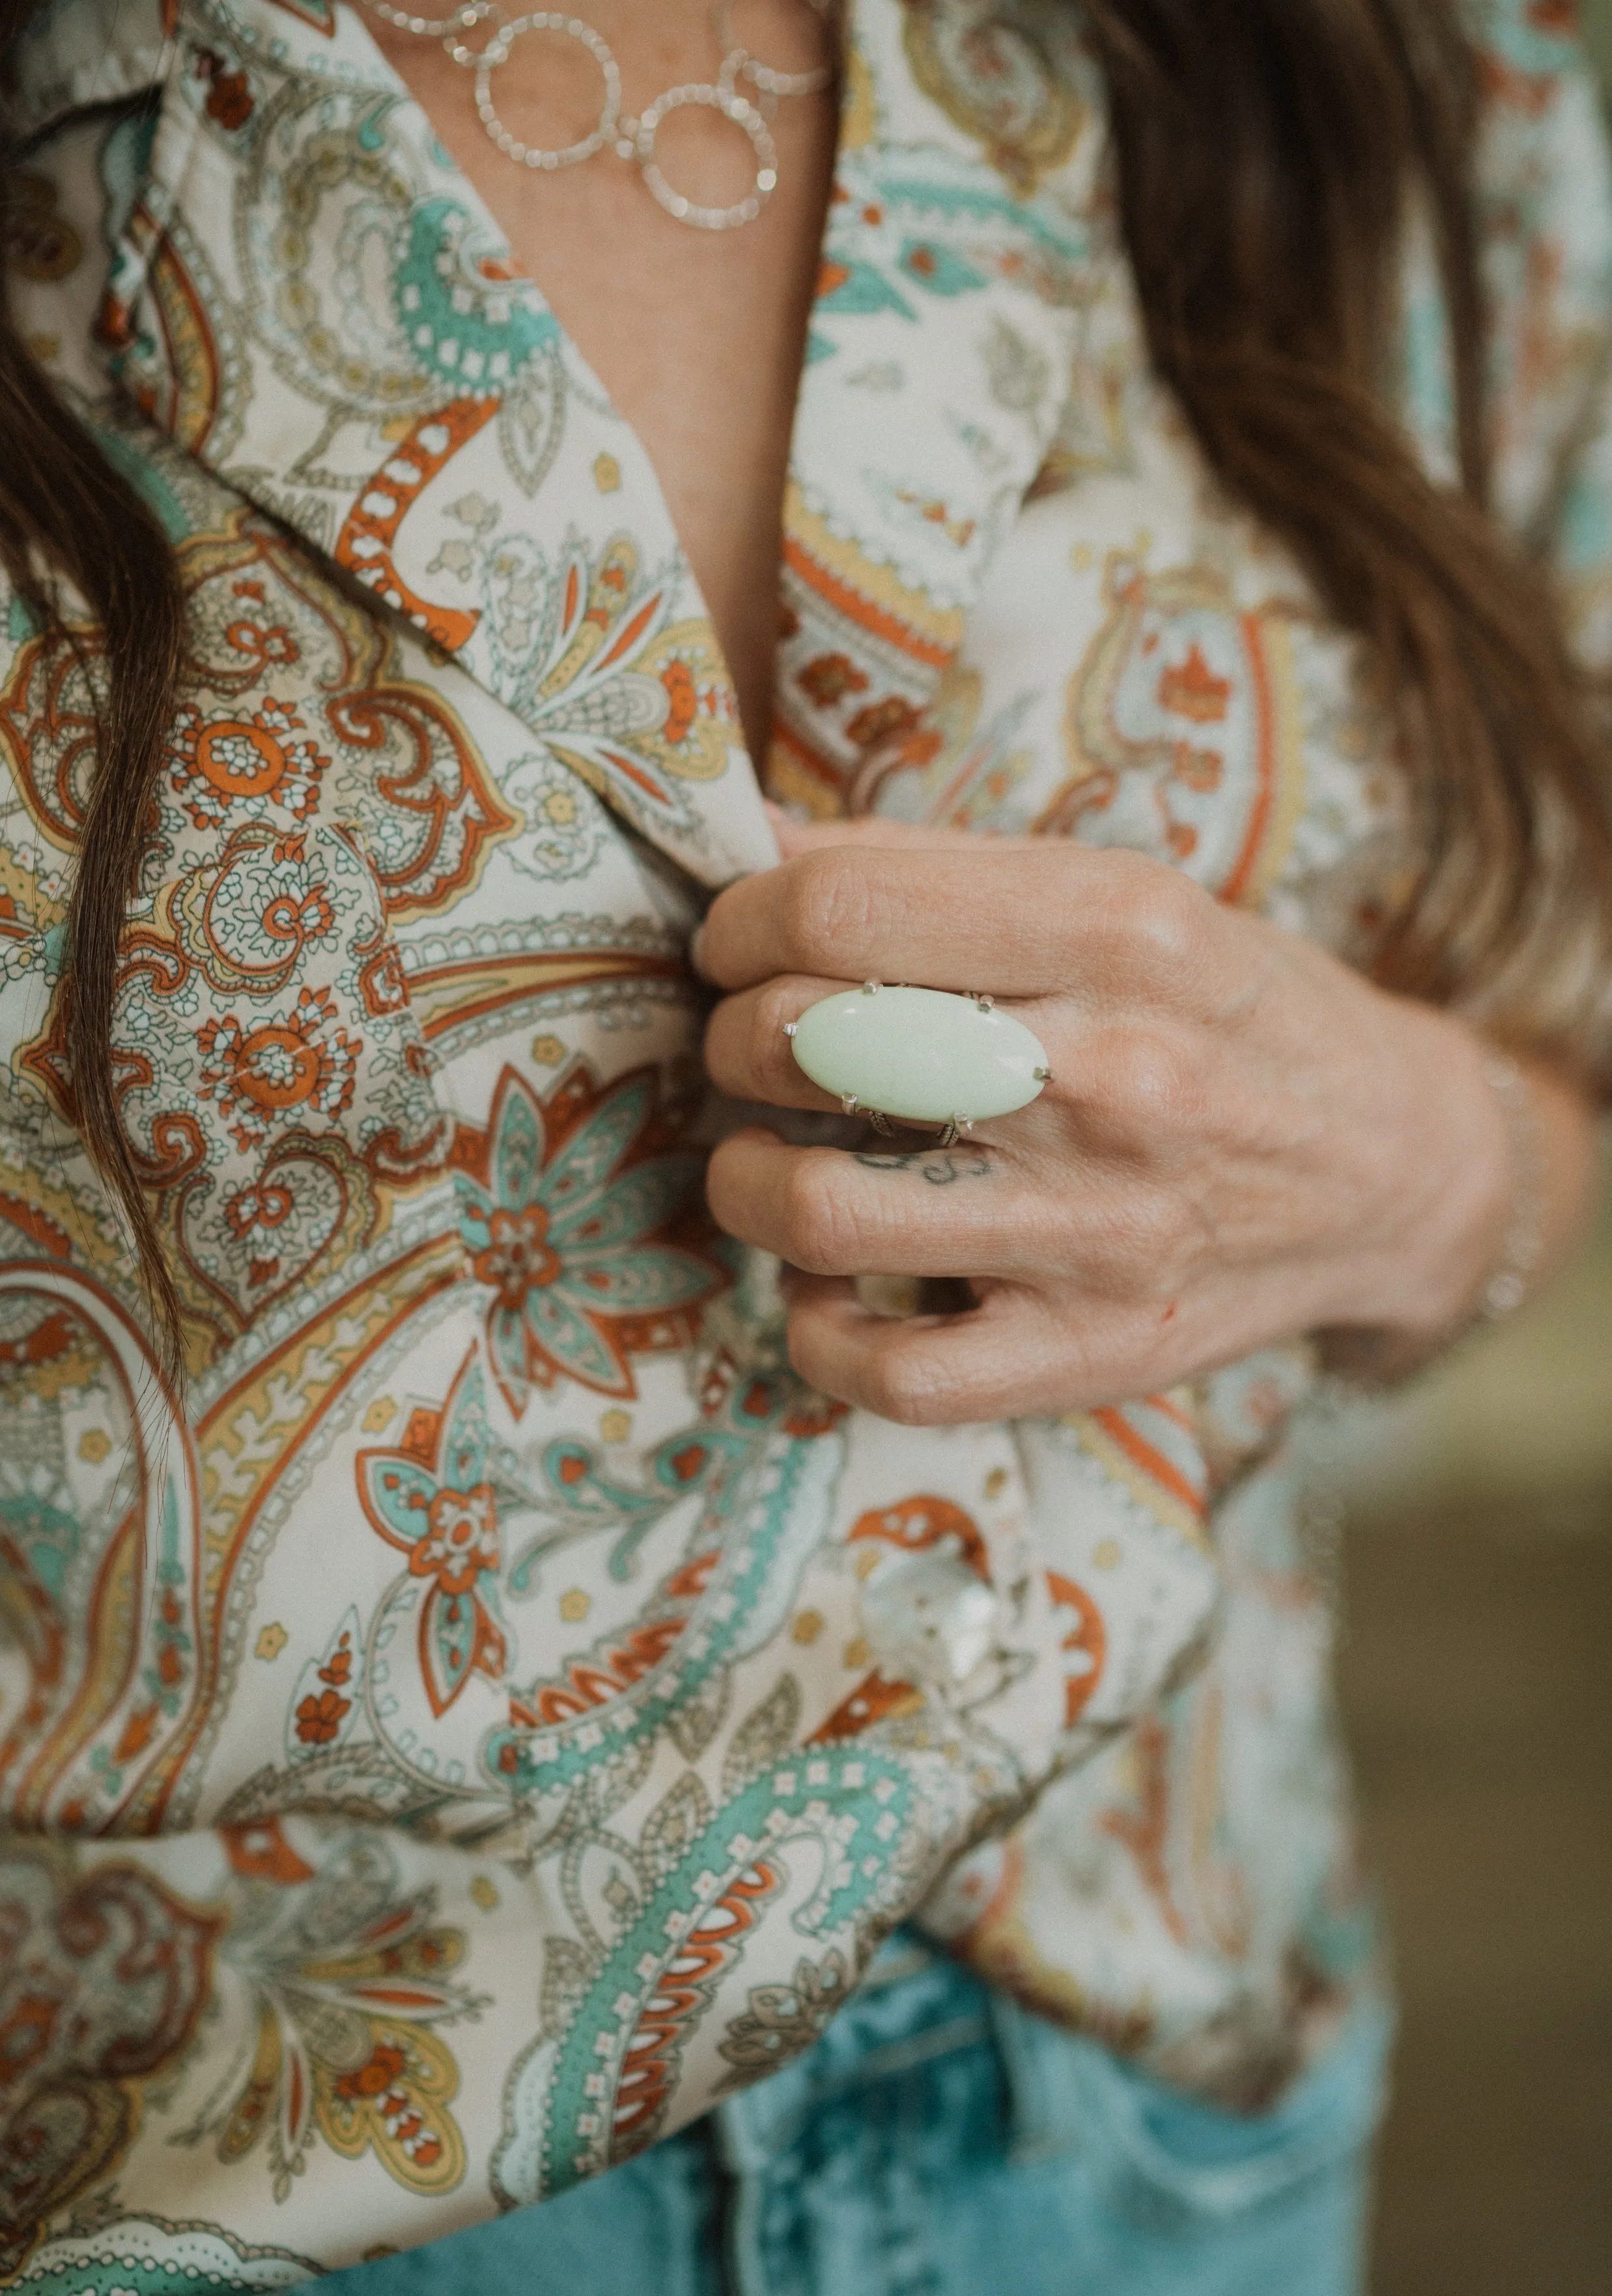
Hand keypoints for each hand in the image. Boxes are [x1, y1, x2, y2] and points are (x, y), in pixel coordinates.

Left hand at [696, 822, 1525, 1424]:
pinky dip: (817, 1334)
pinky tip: (832, 1286)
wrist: (1392, 1169)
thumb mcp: (1124, 894)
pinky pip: (892, 1373)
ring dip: (746, 1180)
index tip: (737, 945)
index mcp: (1118, 930)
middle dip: (731, 1038)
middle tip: (754, 1046)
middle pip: (805, 1045)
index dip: (740, 925)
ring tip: (772, 1156)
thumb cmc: (1229, 1013)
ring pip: (818, 1212)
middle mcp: (1111, 1076)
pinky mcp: (1092, 1354)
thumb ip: (935, 869)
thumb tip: (752, 852)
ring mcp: (1100, 1230)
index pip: (837, 913)